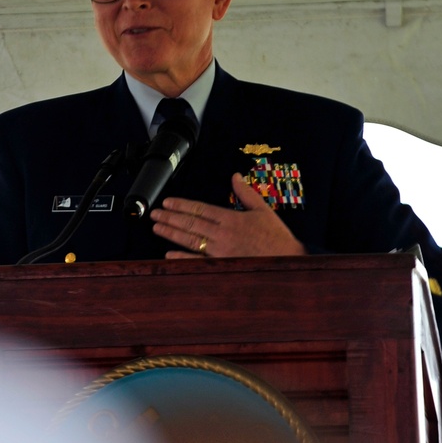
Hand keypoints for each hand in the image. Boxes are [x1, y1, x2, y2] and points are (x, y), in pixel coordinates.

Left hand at [149, 172, 306, 258]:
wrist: (287, 260)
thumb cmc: (276, 237)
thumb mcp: (263, 210)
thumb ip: (246, 193)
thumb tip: (235, 177)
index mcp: (231, 219)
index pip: (200, 209)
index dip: (181, 205)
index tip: (167, 202)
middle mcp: (222, 234)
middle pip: (190, 223)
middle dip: (170, 217)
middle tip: (154, 213)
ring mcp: (220, 251)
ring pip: (190, 240)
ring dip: (171, 233)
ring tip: (156, 227)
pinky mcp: (222, 265)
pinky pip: (197, 261)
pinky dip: (182, 258)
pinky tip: (168, 255)